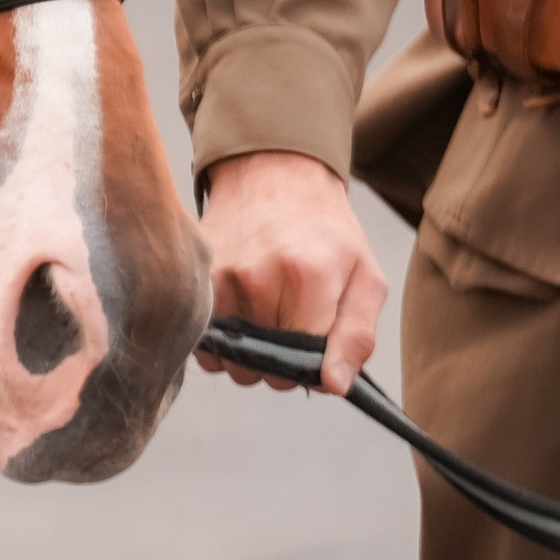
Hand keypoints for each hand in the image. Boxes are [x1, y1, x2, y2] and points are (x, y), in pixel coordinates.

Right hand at [194, 150, 385, 395]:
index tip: (317, 345)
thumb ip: (357, 335)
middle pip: (266, 369)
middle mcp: (256, 277)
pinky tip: (238, 314)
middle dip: (281, 362)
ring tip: (264, 316)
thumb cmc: (325, 230)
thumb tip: (333, 385)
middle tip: (291, 323)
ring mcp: (218, 276)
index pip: (304, 366)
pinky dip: (221, 342)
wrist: (272, 174)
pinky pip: (204, 342)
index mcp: (308, 277)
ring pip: (231, 362)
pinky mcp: (194, 275)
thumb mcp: (365, 276)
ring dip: (248, 355)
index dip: (314, 367)